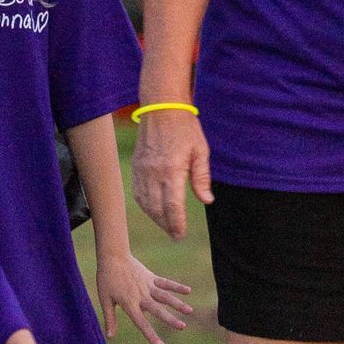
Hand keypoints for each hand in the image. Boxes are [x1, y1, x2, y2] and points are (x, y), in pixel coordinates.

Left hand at [94, 247, 192, 343]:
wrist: (113, 256)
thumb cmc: (107, 279)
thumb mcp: (105, 299)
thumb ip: (110, 318)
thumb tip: (110, 336)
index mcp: (129, 303)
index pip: (141, 322)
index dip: (150, 334)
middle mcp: (141, 296)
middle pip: (157, 309)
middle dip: (170, 319)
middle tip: (182, 327)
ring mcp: (147, 286)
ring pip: (165, 296)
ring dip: (178, 303)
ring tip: (190, 311)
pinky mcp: (151, 277)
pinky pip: (165, 283)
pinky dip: (177, 286)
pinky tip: (188, 291)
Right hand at [131, 107, 210, 241]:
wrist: (161, 108)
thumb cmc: (185, 128)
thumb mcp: (200, 151)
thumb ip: (202, 178)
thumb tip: (207, 201)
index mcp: (171, 169)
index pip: (172, 205)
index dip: (176, 223)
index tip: (181, 234)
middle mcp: (153, 172)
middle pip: (156, 208)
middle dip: (166, 225)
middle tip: (176, 235)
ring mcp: (142, 170)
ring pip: (145, 203)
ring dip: (155, 217)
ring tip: (167, 225)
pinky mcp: (136, 166)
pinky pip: (137, 193)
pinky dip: (145, 205)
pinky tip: (154, 210)